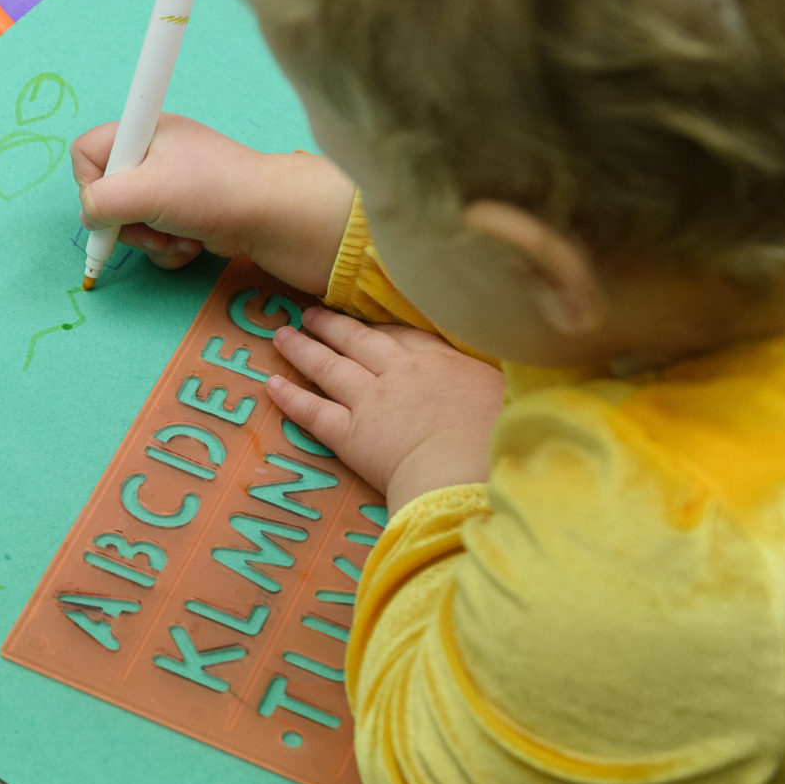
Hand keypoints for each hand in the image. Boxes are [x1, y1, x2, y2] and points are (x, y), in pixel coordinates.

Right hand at [73, 115, 354, 294]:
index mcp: (142, 133)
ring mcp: (168, 185)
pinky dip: (168, 247)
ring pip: (130, 221)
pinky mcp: (182, 212)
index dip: (90, 182)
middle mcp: (151, 155)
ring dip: (150, 240)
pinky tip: (191, 244)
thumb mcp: (146, 191)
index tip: (110, 204)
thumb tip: (90, 217)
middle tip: (150, 229)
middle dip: (127, 222)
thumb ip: (102, 201)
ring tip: (178, 238)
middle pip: (106, 195)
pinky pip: (153, 235)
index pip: (86, 152)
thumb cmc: (210, 191)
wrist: (268, 216)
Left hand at [267, 310, 504, 506]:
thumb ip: (498, 381)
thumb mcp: (512, 396)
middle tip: (310, 313)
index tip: (364, 318)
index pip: (403, 336)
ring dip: (303, 349)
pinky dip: (290, 397)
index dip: (379, 326)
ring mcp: (371, 401)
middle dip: (332, 325)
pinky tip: (272, 384)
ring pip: (329, 367)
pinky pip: (313, 412)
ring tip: (282, 335)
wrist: (468, 469)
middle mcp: (400, 373)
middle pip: (359, 340)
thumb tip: (510, 375)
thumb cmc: (502, 438)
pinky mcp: (351, 435)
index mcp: (442, 361)